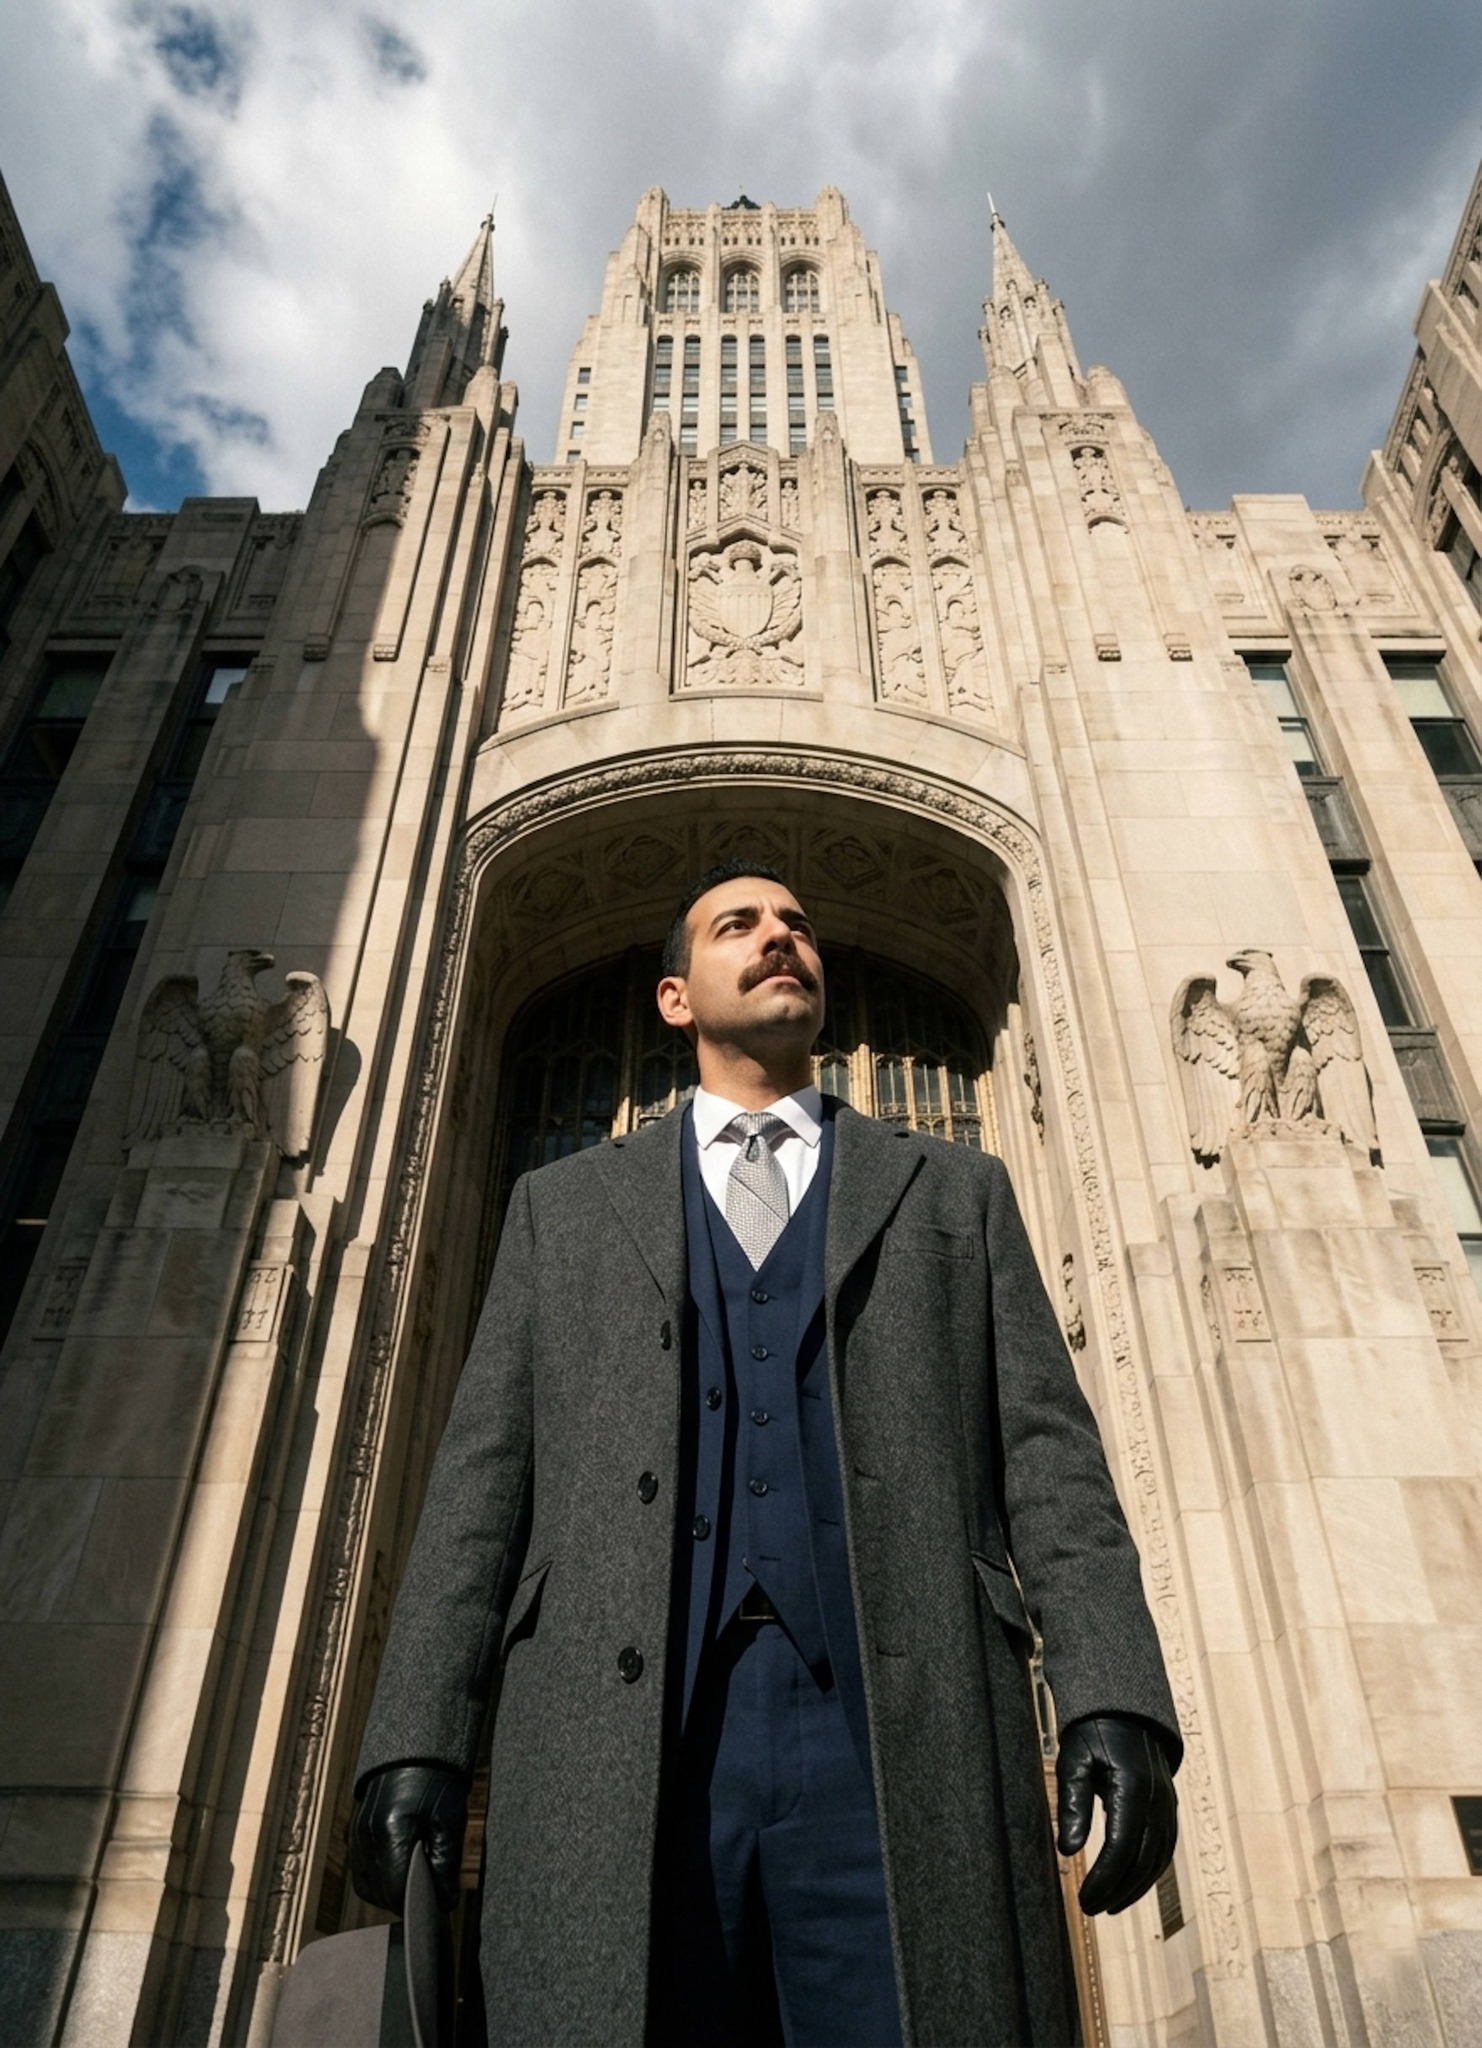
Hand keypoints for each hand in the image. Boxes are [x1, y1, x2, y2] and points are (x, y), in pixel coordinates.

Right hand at [348, 1762, 467, 1915]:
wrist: (417, 1750)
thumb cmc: (437, 1782)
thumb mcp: (450, 1823)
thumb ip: (446, 1867)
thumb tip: (445, 1902)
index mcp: (389, 1832)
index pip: (395, 1891)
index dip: (416, 1904)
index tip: (436, 1905)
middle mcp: (365, 1836)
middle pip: (378, 1892)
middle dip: (403, 1899)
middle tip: (428, 1893)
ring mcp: (356, 1834)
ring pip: (366, 1884)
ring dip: (388, 1890)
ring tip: (415, 1881)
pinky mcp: (354, 1832)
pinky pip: (361, 1868)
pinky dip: (378, 1876)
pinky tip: (399, 1869)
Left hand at [1056, 1714, 1176, 1915]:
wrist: (1125, 1710)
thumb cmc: (1092, 1733)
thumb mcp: (1073, 1760)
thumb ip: (1072, 1804)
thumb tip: (1067, 1851)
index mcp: (1133, 1788)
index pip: (1121, 1847)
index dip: (1104, 1879)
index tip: (1084, 1900)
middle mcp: (1158, 1801)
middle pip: (1143, 1861)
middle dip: (1118, 1890)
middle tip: (1091, 1908)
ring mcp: (1168, 1805)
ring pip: (1158, 1860)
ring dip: (1135, 1888)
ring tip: (1108, 1906)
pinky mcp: (1169, 1808)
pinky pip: (1164, 1849)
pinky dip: (1148, 1872)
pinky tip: (1129, 1884)